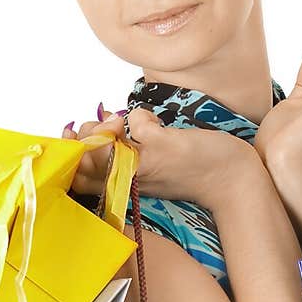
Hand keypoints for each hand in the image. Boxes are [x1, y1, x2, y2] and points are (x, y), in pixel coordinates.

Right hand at [63, 105, 254, 209]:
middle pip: (81, 164)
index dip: (69, 157)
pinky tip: (156, 123)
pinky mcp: (164, 147)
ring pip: (100, 149)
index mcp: (124, 186)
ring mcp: (146, 164)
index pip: (78, 180)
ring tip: (119, 124)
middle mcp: (130, 180)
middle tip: (105, 129)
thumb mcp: (150, 171)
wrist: (232, 180)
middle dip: (81, 138)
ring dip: (101, 128)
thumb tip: (97, 125)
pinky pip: (137, 123)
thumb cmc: (190, 173)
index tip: (75, 139)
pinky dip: (141, 115)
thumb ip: (123, 155)